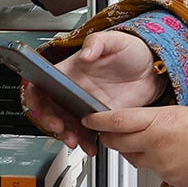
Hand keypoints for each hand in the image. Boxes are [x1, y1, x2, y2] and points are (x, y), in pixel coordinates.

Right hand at [20, 31, 162, 152]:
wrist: (151, 71)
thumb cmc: (131, 52)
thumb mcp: (115, 41)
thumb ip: (98, 42)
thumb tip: (85, 53)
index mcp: (69, 72)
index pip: (41, 84)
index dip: (36, 97)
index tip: (40, 106)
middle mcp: (73, 91)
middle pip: (50, 109)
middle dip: (51, 121)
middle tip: (60, 127)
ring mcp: (85, 106)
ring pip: (66, 125)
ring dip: (67, 135)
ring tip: (75, 141)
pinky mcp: (99, 119)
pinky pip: (86, 134)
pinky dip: (86, 142)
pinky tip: (91, 145)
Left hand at [84, 103, 187, 186]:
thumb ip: (165, 117)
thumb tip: (154, 122)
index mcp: (161, 123)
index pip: (118, 122)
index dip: (99, 121)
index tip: (88, 119)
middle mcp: (158, 147)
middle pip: (118, 144)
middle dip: (110, 137)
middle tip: (109, 130)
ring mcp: (164, 167)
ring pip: (134, 159)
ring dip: (132, 150)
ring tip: (144, 140)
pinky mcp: (173, 181)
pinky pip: (154, 171)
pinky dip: (155, 162)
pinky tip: (171, 154)